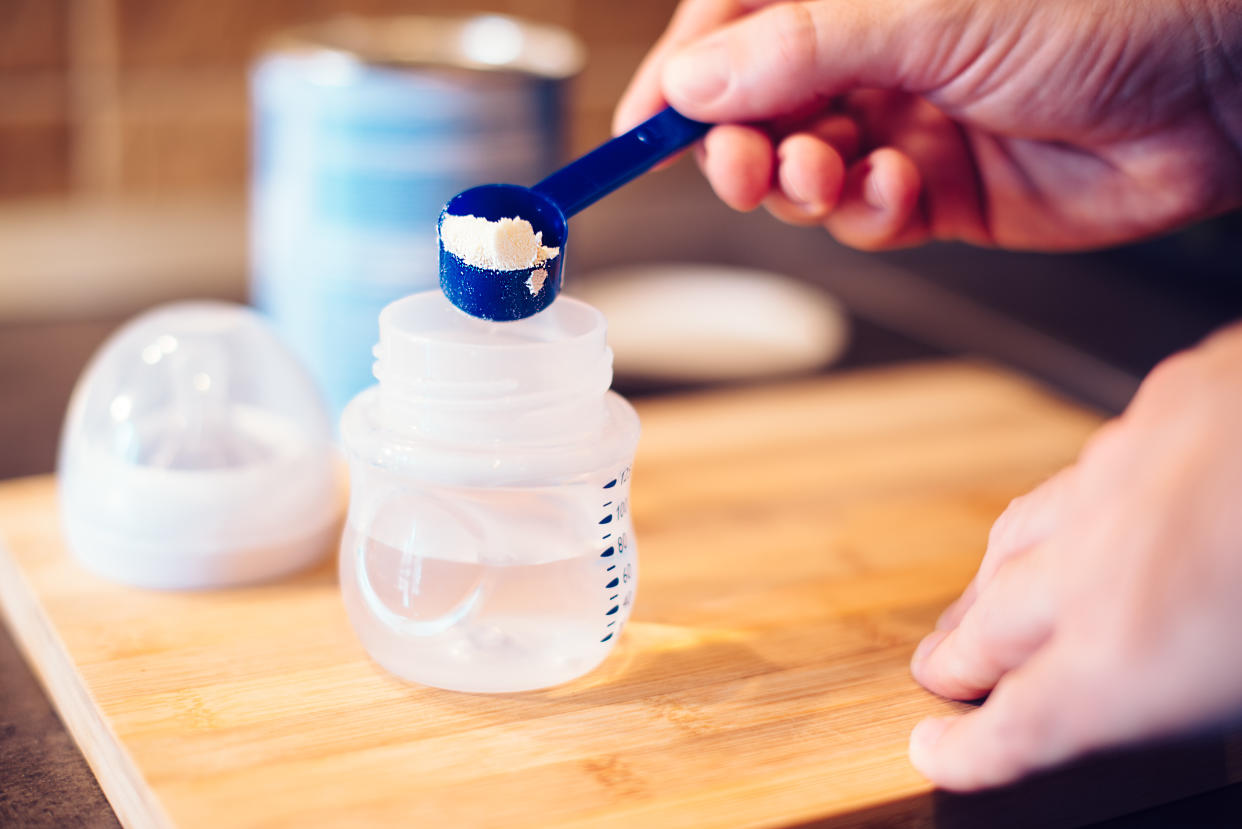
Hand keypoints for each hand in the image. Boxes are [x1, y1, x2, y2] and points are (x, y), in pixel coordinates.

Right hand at [615, 0, 1241, 249]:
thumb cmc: (1099, 5)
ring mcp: (905, 122)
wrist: (1220, 88)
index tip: (642, 125)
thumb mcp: (929, 12)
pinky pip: (868, 213)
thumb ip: (802, 49)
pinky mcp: (941, 190)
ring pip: (805, 169)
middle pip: (759, 107)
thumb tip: (692, 80)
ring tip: (823, 174)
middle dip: (738, 142)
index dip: (683, 74)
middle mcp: (875, 52)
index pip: (738, 25)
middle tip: (737, 165)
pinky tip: (899, 190)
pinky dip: (868, 210)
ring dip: (801, 181)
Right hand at [908, 322, 1241, 789]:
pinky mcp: (1163, 403)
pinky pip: (1092, 466)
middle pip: (991, 625)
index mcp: (1131, 659)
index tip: (936, 750)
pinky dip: (1073, 506)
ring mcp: (1122, 475)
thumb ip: (1215, 705)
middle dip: (958, 659)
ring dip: (994, 579)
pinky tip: (1090, 507)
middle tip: (941, 673)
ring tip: (984, 596)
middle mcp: (1100, 565)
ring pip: (1021, 535)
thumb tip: (1202, 711)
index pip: (1015, 724)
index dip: (967, 748)